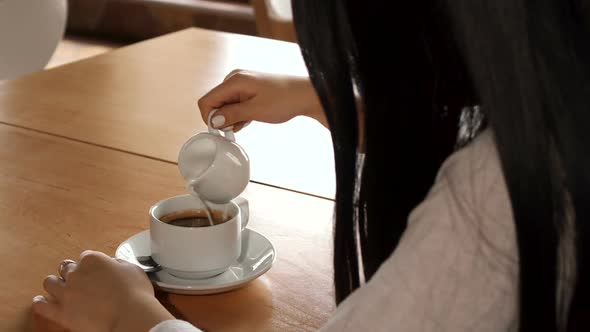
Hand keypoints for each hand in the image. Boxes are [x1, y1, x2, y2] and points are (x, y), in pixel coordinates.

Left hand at [33, 250, 173, 331]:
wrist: (130, 317)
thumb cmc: (135, 294)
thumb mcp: (132, 269)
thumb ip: (118, 264)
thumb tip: (113, 265)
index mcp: (93, 260)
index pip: (86, 256)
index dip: (91, 264)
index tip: (96, 271)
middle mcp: (76, 273)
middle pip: (66, 267)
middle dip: (72, 272)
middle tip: (79, 280)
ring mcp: (66, 292)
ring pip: (50, 282)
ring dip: (55, 283)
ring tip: (61, 288)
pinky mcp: (61, 312)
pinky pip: (41, 306)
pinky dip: (40, 303)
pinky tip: (40, 301)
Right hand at [198, 70, 326, 130]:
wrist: (306, 94)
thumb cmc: (284, 100)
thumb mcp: (255, 111)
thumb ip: (232, 114)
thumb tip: (213, 121)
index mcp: (234, 81)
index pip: (206, 101)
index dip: (210, 118)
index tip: (222, 131)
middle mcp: (235, 79)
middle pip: (215, 102)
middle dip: (223, 118)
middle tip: (239, 127)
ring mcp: (242, 83)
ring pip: (225, 104)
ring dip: (232, 117)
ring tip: (249, 121)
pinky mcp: (249, 89)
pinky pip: (236, 103)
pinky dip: (240, 113)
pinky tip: (251, 118)